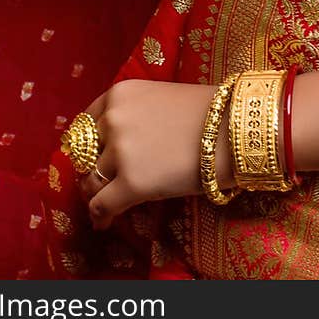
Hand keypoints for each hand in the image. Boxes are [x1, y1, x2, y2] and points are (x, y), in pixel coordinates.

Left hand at [77, 80, 224, 229]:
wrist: (233, 131)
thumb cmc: (206, 113)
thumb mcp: (160, 98)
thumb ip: (133, 115)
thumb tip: (118, 143)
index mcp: (119, 94)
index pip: (86, 124)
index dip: (89, 145)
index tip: (92, 159)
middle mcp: (113, 119)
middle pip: (86, 154)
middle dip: (91, 170)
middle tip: (99, 186)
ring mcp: (121, 152)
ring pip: (92, 181)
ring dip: (96, 195)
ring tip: (103, 207)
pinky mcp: (131, 183)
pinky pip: (102, 206)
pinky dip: (101, 217)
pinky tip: (105, 224)